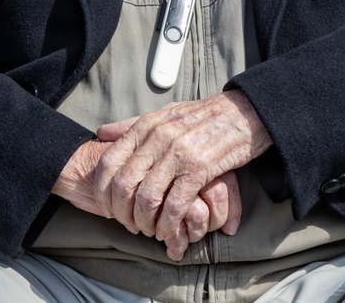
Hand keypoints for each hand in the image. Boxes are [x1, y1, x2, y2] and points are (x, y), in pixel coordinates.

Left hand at [91, 91, 271, 259]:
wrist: (243, 113)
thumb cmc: (202, 117)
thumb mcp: (165, 115)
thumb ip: (133, 125)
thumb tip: (102, 133)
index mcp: (146, 124)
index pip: (108, 162)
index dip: (102, 191)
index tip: (107, 208)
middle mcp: (158, 136)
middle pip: (124, 185)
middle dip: (122, 213)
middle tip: (129, 225)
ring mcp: (178, 152)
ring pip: (146, 199)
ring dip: (145, 222)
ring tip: (150, 230)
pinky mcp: (199, 168)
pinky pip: (174, 206)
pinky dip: (167, 224)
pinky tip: (169, 230)